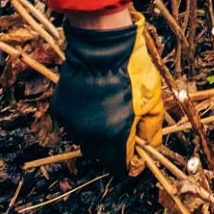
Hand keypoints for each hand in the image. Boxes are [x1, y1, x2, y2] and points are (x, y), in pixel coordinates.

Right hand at [51, 10, 164, 169]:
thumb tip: (151, 149)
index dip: (128, 163)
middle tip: (122, 126)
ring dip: (95, 132)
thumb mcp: (153, 101)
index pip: (119, 165)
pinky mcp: (60, 111)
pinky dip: (82, 118)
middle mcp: (90, 135)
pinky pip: (72, 123)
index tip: (133, 156)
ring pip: (85, 139)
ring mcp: (72, 124)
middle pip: (101, 154)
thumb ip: (151, 130)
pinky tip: (91, 100)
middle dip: (112, 146)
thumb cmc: (133, 72)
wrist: (102, 48)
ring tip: (106, 108)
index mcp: (115, 136)